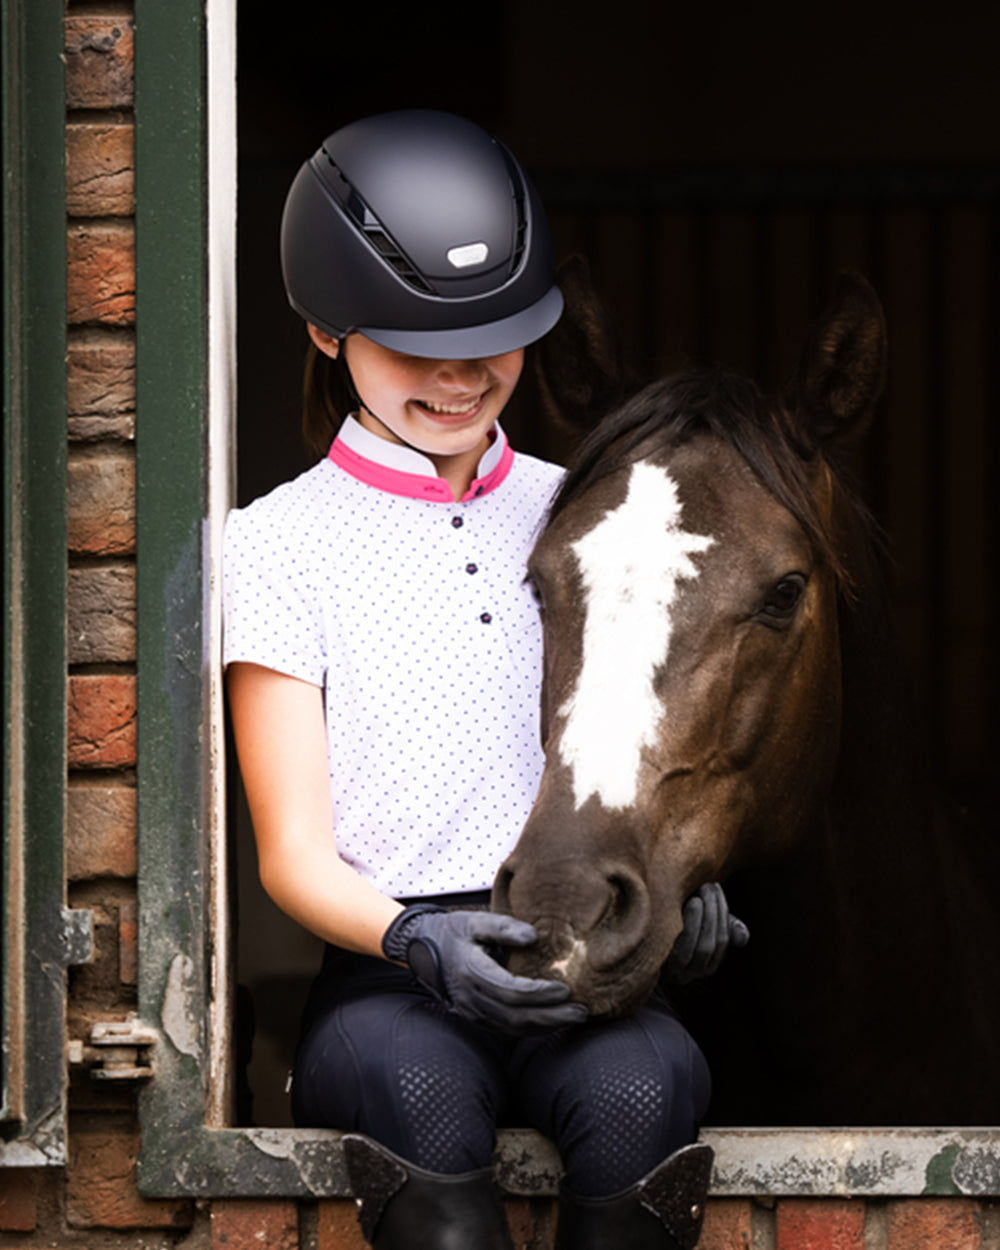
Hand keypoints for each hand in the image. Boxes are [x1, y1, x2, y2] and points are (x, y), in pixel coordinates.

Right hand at [382, 905, 588, 1033]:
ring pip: (512, 1027)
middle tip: (580, 1012)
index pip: (511, 991)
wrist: (422, 950)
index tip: (565, 989)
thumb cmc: (453, 932)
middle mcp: (472, 998)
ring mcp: (472, 1012)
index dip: (540, 994)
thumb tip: (534, 937)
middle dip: (551, 1016)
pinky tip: (551, 1021)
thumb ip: (504, 927)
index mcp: (472, 972)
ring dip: (545, 1026)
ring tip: (573, 1018)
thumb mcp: (475, 921)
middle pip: (516, 1015)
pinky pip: (506, 1029)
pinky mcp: (476, 1018)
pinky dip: (531, 1028)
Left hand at [663, 883, 748, 985]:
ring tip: (698, 896)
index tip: (715, 887)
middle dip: (714, 912)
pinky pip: (680, 951)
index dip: (722, 912)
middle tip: (708, 886)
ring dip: (702, 920)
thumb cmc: (673, 924)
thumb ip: (722, 925)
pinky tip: (683, 909)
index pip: (724, 938)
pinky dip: (686, 929)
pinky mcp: (662, 968)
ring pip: (702, 948)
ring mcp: (680, 973)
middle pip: (713, 943)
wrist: (637, 942)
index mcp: (708, 962)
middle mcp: (695, 971)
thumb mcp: (698, 924)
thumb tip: (743, 936)